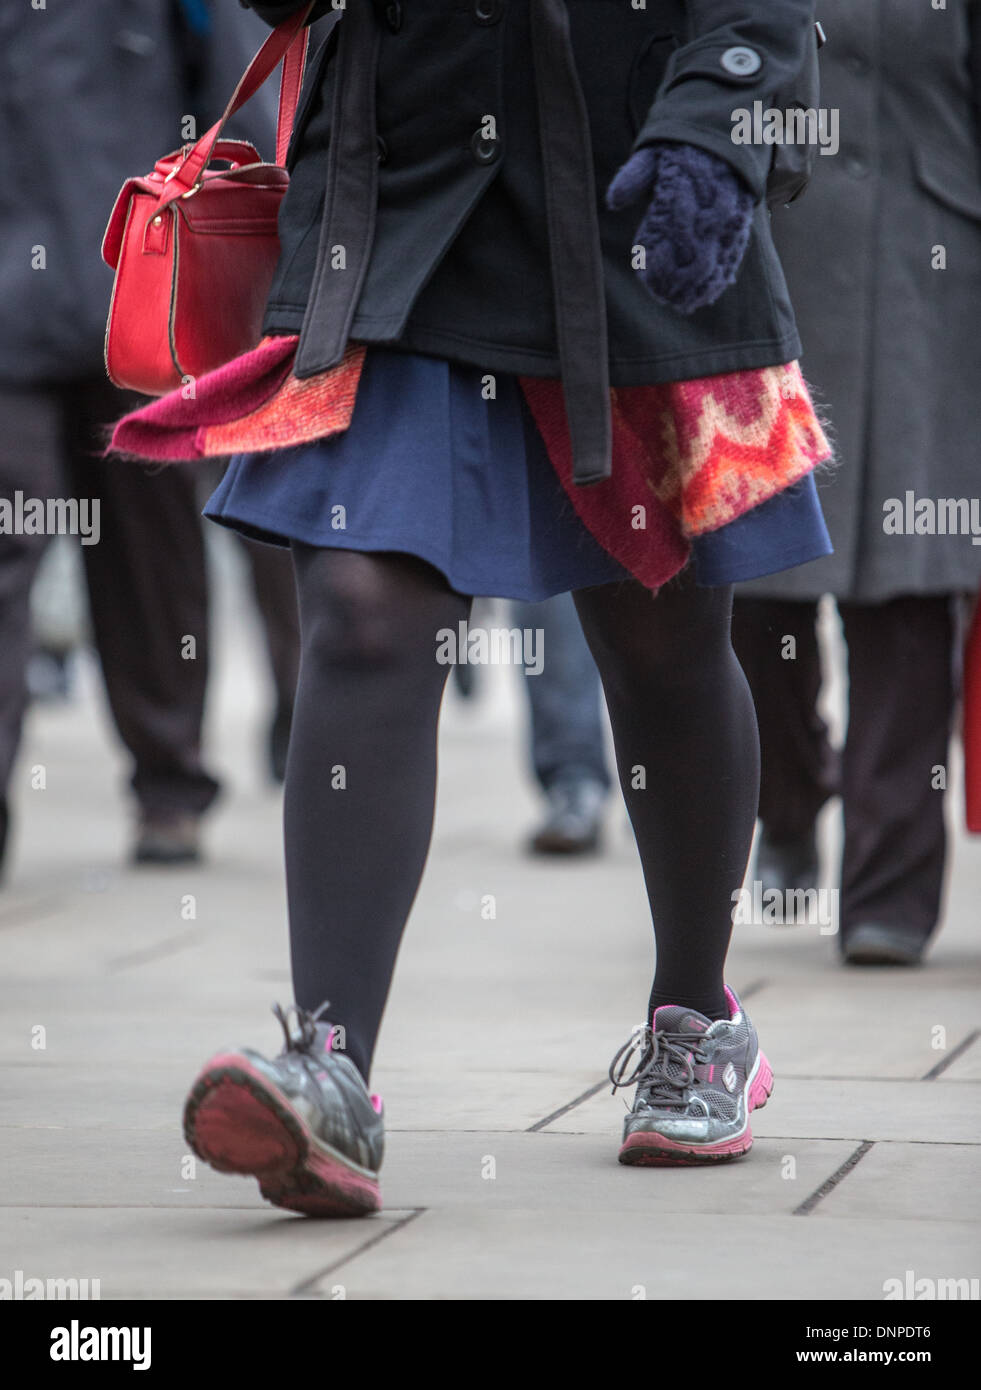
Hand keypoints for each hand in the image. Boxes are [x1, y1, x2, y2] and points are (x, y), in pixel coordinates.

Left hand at [606, 142, 755, 313]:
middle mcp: (710, 200)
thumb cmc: (681, 146)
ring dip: (702, 282)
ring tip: (686, 305)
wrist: (724, 129)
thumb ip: (635, 175)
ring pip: (718, 252)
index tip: (649, 281)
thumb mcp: (654, 153)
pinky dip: (724, 272)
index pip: (673, 226)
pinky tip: (711, 292)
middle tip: (667, 301)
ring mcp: (728, 211)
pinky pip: (735, 248)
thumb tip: (613, 201)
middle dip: (683, 278)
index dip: (663, 256)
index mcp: (687, 184)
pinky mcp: (741, 218)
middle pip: (697, 245)